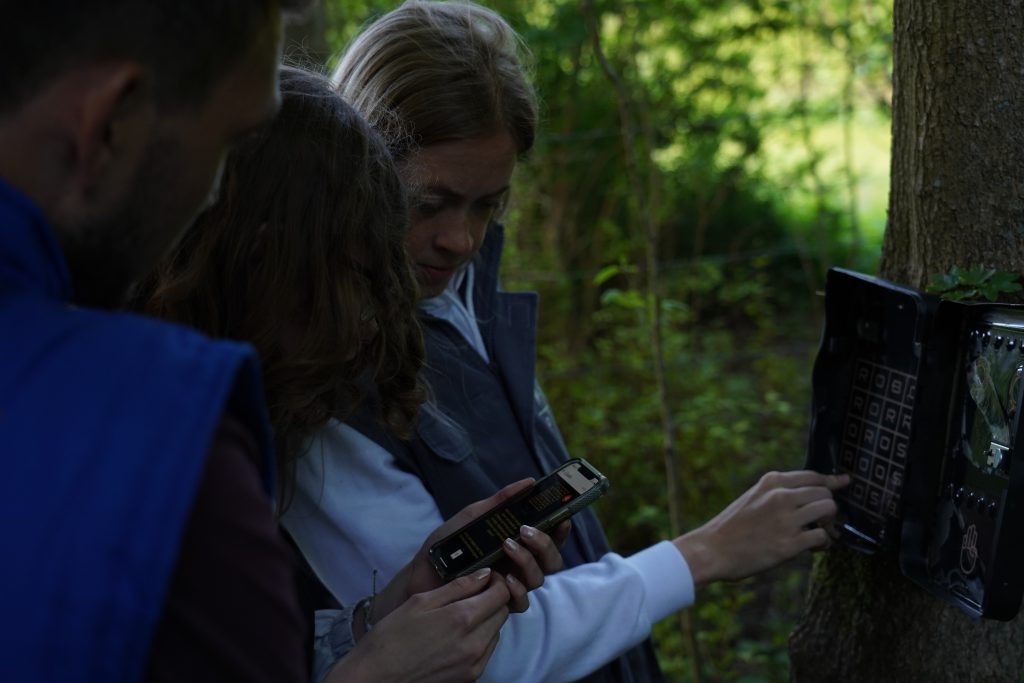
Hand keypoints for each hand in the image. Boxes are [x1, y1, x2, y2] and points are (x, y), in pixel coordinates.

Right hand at [324, 568, 509, 682]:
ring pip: (496, 633)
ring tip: (460, 616)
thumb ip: (457, 587)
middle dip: (493, 599)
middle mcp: (474, 644)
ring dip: (487, 620)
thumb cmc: (390, 638)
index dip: (497, 581)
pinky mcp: (470, 678)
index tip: (486, 577)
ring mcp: (474, 664)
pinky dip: (480, 640)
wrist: (374, 678)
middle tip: (473, 594)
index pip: (501, 594)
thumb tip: (484, 575)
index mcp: (462, 619)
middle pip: (502, 613)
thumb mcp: (420, 602)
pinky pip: (487, 652)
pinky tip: (457, 636)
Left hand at [374, 479, 567, 618]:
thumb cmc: (446, 545)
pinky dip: (517, 590)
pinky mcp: (498, 604)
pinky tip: (504, 579)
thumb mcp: (473, 517)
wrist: (420, 574)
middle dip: (544, 544)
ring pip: (539, 578)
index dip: (561, 529)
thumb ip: (500, 502)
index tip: (562, 517)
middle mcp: (519, 564)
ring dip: (528, 562)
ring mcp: (510, 584)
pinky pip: (521, 602)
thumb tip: (528, 482)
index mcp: (517, 542)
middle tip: (524, 531)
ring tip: (507, 547)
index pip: (549, 537)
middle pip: (551, 559)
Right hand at [673, 470, 848, 586]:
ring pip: (829, 510)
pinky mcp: (789, 543)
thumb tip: (805, 497)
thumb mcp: (751, 497)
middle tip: (821, 521)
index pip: (812, 476)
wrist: (711, 549)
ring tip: (820, 533)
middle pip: (825, 494)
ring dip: (830, 524)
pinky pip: (822, 537)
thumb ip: (775, 493)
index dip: (832, 481)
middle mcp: (780, 496)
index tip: (844, 482)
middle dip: (829, 508)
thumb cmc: (731, 527)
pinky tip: (816, 548)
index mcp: (771, 482)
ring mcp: (785, 519)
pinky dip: (825, 543)